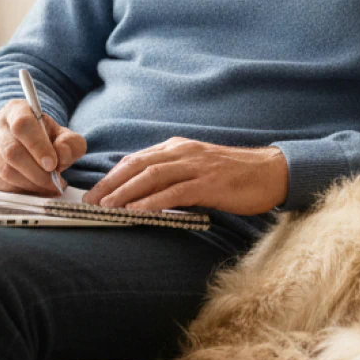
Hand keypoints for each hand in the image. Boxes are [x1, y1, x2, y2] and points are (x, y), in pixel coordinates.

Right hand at [0, 99, 86, 195]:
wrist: (24, 144)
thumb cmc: (45, 138)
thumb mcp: (63, 136)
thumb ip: (70, 143)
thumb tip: (61, 154)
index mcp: (16, 110)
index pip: (22, 124)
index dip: (38, 146)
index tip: (52, 164)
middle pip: (12, 151)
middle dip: (36, 172)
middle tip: (54, 182)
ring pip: (5, 170)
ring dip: (30, 184)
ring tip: (47, 187)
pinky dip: (19, 190)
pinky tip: (33, 189)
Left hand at [80, 138, 288, 214]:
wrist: (270, 172)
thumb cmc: (234, 175)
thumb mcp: (197, 169)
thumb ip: (173, 176)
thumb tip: (144, 194)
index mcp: (177, 147)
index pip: (136, 159)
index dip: (112, 176)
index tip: (93, 192)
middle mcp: (182, 152)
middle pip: (137, 165)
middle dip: (109, 184)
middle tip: (89, 202)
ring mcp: (195, 166)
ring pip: (151, 176)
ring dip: (124, 193)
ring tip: (105, 207)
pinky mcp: (208, 183)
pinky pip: (174, 192)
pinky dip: (151, 202)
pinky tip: (136, 212)